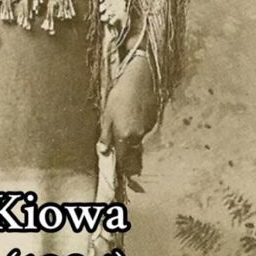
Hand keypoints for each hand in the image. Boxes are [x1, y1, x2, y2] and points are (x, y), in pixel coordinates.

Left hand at [100, 55, 157, 175]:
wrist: (140, 79)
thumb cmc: (119, 96)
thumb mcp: (106, 115)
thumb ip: (105, 135)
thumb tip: (103, 150)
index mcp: (125, 136)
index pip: (123, 160)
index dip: (121, 169)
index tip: (120, 175)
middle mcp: (137, 136)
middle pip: (134, 157)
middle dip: (130, 164)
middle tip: (127, 169)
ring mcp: (147, 129)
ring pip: (139, 144)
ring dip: (133, 148)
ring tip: (126, 143)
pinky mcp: (152, 121)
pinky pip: (143, 133)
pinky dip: (138, 133)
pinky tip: (132, 123)